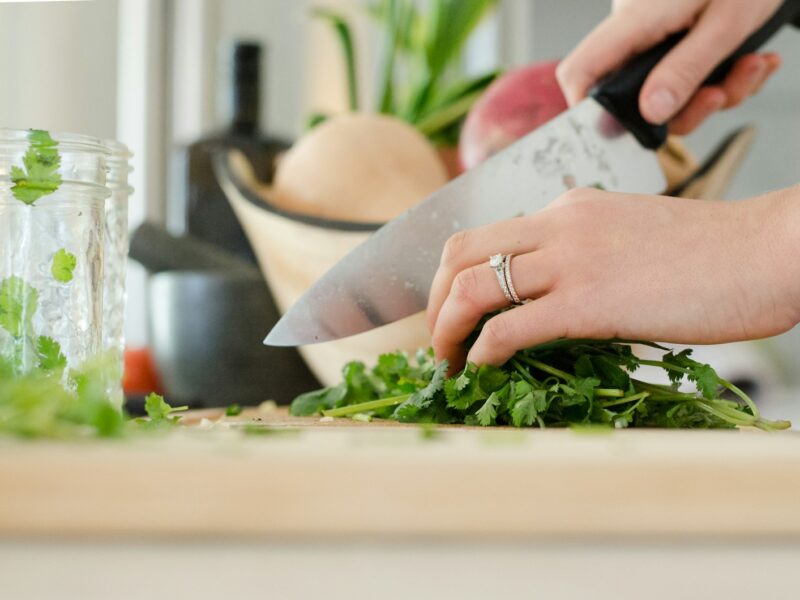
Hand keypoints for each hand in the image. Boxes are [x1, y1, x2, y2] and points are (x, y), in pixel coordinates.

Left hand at [427, 187, 799, 370]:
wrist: (766, 252)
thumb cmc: (711, 254)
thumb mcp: (631, 235)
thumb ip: (584, 254)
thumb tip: (552, 297)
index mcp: (568, 208)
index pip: (486, 234)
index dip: (455, 275)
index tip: (453, 310)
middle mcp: (558, 224)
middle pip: (459, 252)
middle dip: (433, 299)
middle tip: (437, 338)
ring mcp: (570, 260)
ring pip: (471, 287)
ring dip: (445, 329)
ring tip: (447, 362)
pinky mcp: (588, 302)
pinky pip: (509, 327)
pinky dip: (482, 351)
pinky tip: (482, 368)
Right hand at [557, 0, 783, 133]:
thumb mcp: (725, 23)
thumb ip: (686, 69)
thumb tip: (651, 113)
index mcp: (635, 20)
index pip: (581, 71)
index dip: (586, 109)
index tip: (618, 132)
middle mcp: (636, 31)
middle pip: (634, 97)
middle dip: (686, 109)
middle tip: (720, 94)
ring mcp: (655, 37)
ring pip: (668, 93)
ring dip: (716, 93)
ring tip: (751, 66)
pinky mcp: (676, 40)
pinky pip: (688, 78)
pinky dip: (724, 78)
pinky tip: (751, 60)